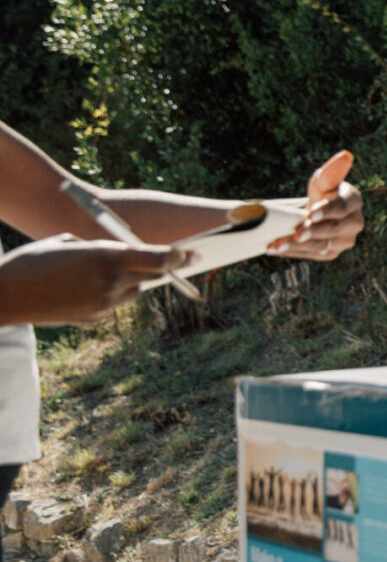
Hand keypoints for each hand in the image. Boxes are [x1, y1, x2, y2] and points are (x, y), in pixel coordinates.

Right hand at [0, 234, 186, 326]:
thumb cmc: (31, 261)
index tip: (193, 252)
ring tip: (111, 270)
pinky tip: (86, 287)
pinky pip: (114, 304)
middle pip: (153, 276)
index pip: (158, 258)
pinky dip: (110, 294)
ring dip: (132, 280)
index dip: (180, 256)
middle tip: (185, 259)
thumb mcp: (68, 242)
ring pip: (134, 291)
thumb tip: (123, 252)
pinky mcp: (94, 319)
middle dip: (166, 267)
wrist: (3, 296)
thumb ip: (100, 247)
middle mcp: (110, 282)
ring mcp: (103, 305)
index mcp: (106, 258)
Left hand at [269, 150, 364, 259]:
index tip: (310, 214)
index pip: (343, 207)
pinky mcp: (332, 253)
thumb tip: (347, 155)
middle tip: (297, 232)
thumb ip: (332, 171)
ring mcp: (345, 241)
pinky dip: (293, 252)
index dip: (327, 211)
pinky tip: (275, 249)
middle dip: (314, 231)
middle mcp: (355, 223)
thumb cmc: (321, 192)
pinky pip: (312, 255)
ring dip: (297, 245)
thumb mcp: (323, 180)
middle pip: (334, 230)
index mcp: (354, 201)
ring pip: (321, 245)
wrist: (317, 213)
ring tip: (276, 244)